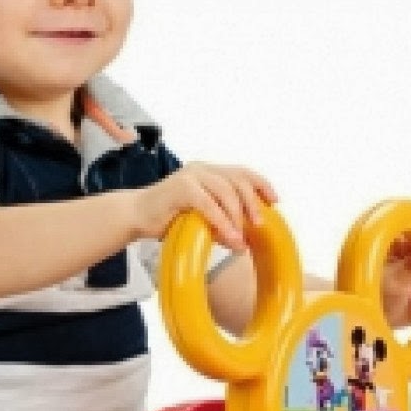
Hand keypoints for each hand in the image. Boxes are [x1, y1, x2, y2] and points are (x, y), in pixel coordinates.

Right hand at [133, 162, 275, 250]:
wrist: (136, 216)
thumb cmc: (167, 219)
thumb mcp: (201, 220)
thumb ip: (221, 223)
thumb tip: (243, 240)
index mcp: (209, 172)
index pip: (242, 172)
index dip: (261, 185)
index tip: (275, 201)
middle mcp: (203, 169)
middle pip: (238, 180)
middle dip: (253, 203)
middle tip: (259, 225)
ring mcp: (191, 176)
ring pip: (226, 190)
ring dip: (238, 215)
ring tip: (242, 237)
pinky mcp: (181, 187)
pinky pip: (208, 204)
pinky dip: (221, 222)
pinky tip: (228, 237)